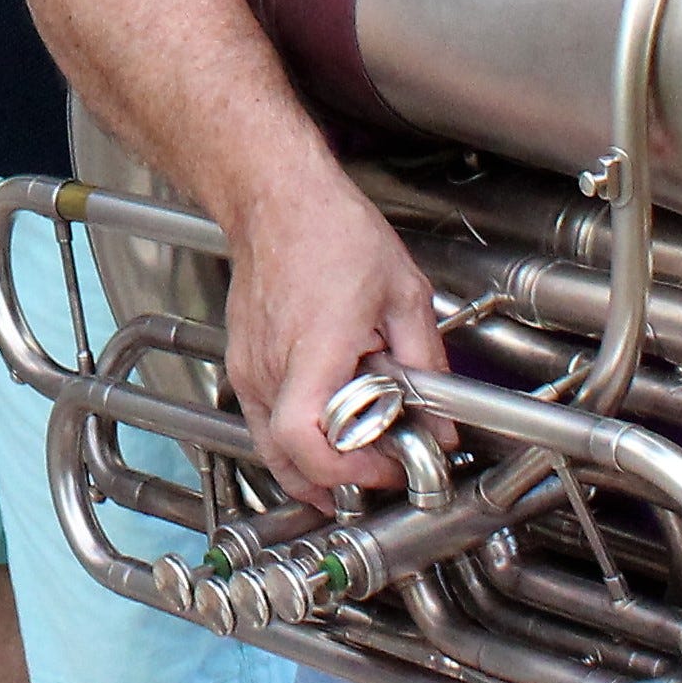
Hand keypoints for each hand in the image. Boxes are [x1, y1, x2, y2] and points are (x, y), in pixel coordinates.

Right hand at [204, 151, 454, 491]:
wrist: (275, 197)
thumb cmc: (328, 231)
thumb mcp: (403, 294)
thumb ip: (426, 364)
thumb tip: (440, 421)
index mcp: (313, 348)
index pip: (306, 440)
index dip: (348, 470)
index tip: (384, 465)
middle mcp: (270, 363)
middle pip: (284, 459)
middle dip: (331, 485)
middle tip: (374, 478)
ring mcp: (248, 365)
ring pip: (268, 445)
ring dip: (310, 466)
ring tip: (354, 460)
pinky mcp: (241, 360)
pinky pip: (259, 418)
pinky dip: (291, 438)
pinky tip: (325, 426)